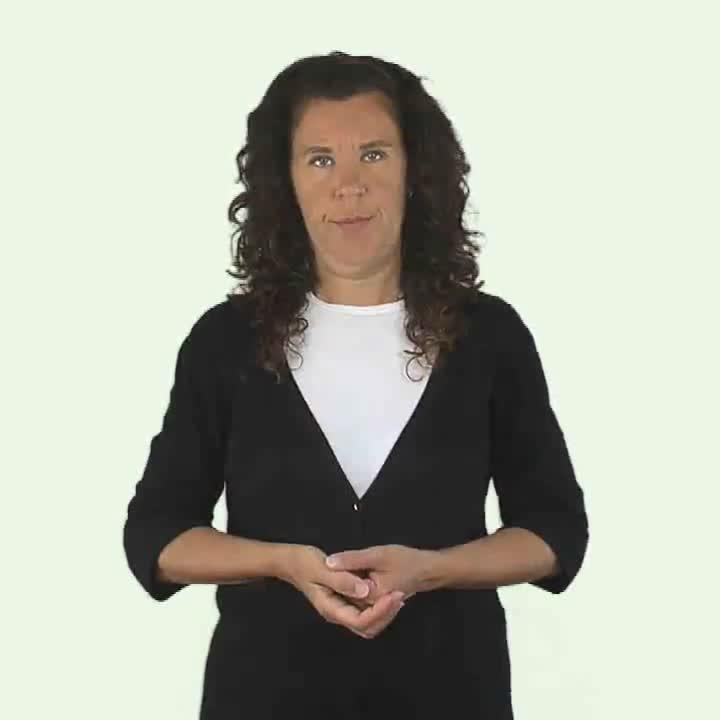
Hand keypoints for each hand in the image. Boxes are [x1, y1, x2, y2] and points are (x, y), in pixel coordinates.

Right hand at [281, 545, 406, 638]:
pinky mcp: (345, 602)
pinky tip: (387, 593)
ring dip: (384, 612)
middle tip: (400, 595)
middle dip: (386, 614)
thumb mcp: (322, 568)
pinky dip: (379, 607)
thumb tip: (365, 590)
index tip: (394, 595)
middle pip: (367, 627)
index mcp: (331, 608)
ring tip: (397, 595)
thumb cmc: (304, 563)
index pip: (360, 621)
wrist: (291, 561)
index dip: (380, 611)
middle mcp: (338, 613)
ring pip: (368, 623)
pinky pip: (365, 612)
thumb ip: (343, 580)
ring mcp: (341, 609)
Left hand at [325, 544, 432, 604]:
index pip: (343, 593)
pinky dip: (353, 590)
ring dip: (346, 589)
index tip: (332, 564)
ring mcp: (374, 609)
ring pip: (351, 603)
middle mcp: (372, 609)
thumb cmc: (406, 561)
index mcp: (372, 599)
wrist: (428, 570)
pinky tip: (354, 576)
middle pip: (344, 602)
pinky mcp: (375, 605)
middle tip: (337, 566)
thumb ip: (352, 560)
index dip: (336, 579)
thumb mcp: (378, 555)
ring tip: (346, 570)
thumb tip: (328, 562)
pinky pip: (359, 602)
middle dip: (339, 586)